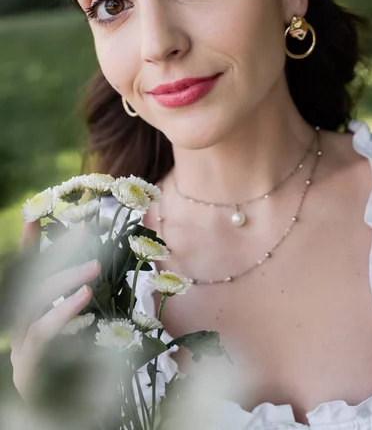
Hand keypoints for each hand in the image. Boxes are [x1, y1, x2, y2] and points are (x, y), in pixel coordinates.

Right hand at [10, 221, 100, 400]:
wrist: (62, 418)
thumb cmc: (75, 372)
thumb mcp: (82, 331)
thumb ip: (84, 304)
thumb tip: (100, 269)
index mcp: (31, 314)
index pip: (26, 272)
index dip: (30, 243)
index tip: (36, 213)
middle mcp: (20, 324)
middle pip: (30, 280)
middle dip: (56, 251)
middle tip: (86, 230)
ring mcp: (22, 345)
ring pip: (34, 302)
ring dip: (63, 280)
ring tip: (94, 267)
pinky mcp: (29, 366)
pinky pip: (42, 333)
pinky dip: (62, 311)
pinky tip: (84, 297)